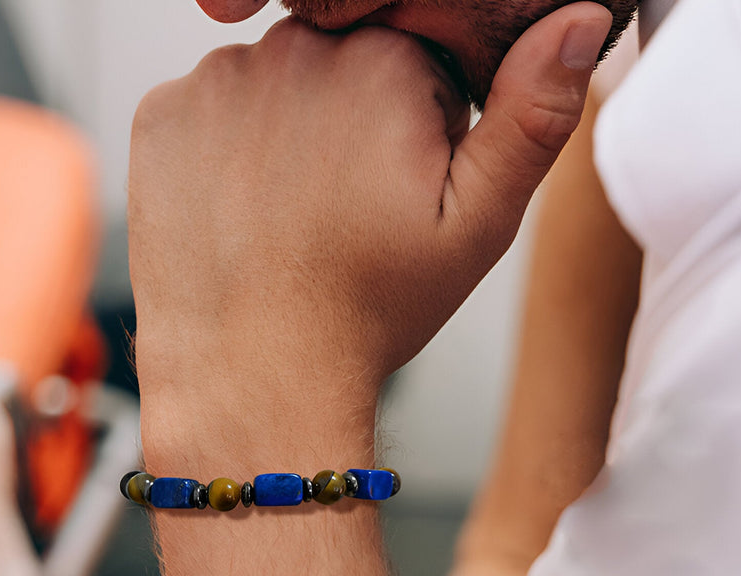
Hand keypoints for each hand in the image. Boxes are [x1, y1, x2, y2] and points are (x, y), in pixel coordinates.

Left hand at [128, 5, 613, 452]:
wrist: (255, 375)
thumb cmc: (366, 311)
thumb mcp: (477, 226)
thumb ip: (534, 117)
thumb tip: (579, 19)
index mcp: (385, 62)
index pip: (414, 61)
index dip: (414, 130)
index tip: (395, 191)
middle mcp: (295, 48)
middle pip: (338, 65)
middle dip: (350, 124)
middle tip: (344, 213)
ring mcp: (217, 80)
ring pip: (270, 88)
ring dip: (283, 135)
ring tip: (289, 221)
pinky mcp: (160, 116)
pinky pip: (205, 113)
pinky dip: (222, 152)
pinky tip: (239, 214)